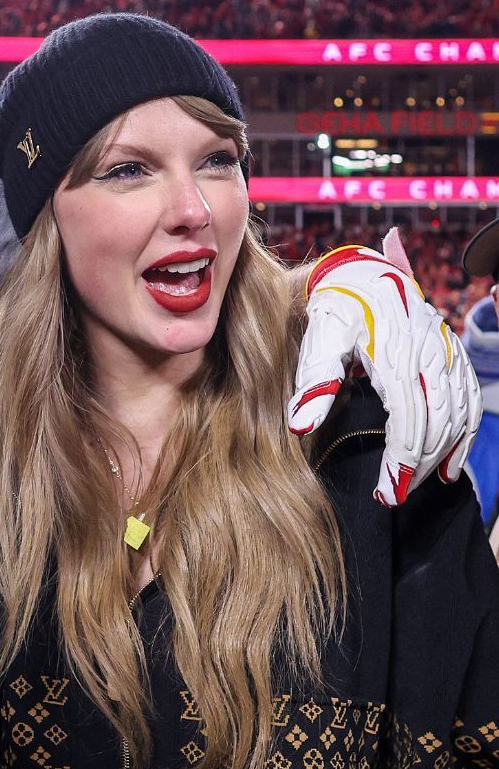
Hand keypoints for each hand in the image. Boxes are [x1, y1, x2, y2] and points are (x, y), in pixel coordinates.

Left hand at [287, 228, 481, 505]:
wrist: (360, 272)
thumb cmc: (334, 308)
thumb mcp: (318, 338)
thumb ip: (314, 382)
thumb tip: (300, 427)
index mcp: (395, 354)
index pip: (407, 421)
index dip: (401, 462)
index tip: (387, 494)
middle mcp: (428, 354)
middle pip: (436, 423)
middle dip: (418, 466)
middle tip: (396, 496)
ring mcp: (445, 352)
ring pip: (458, 414)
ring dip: (444, 454)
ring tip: (421, 484)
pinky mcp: (452, 353)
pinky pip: (469, 398)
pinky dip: (465, 433)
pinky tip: (450, 463)